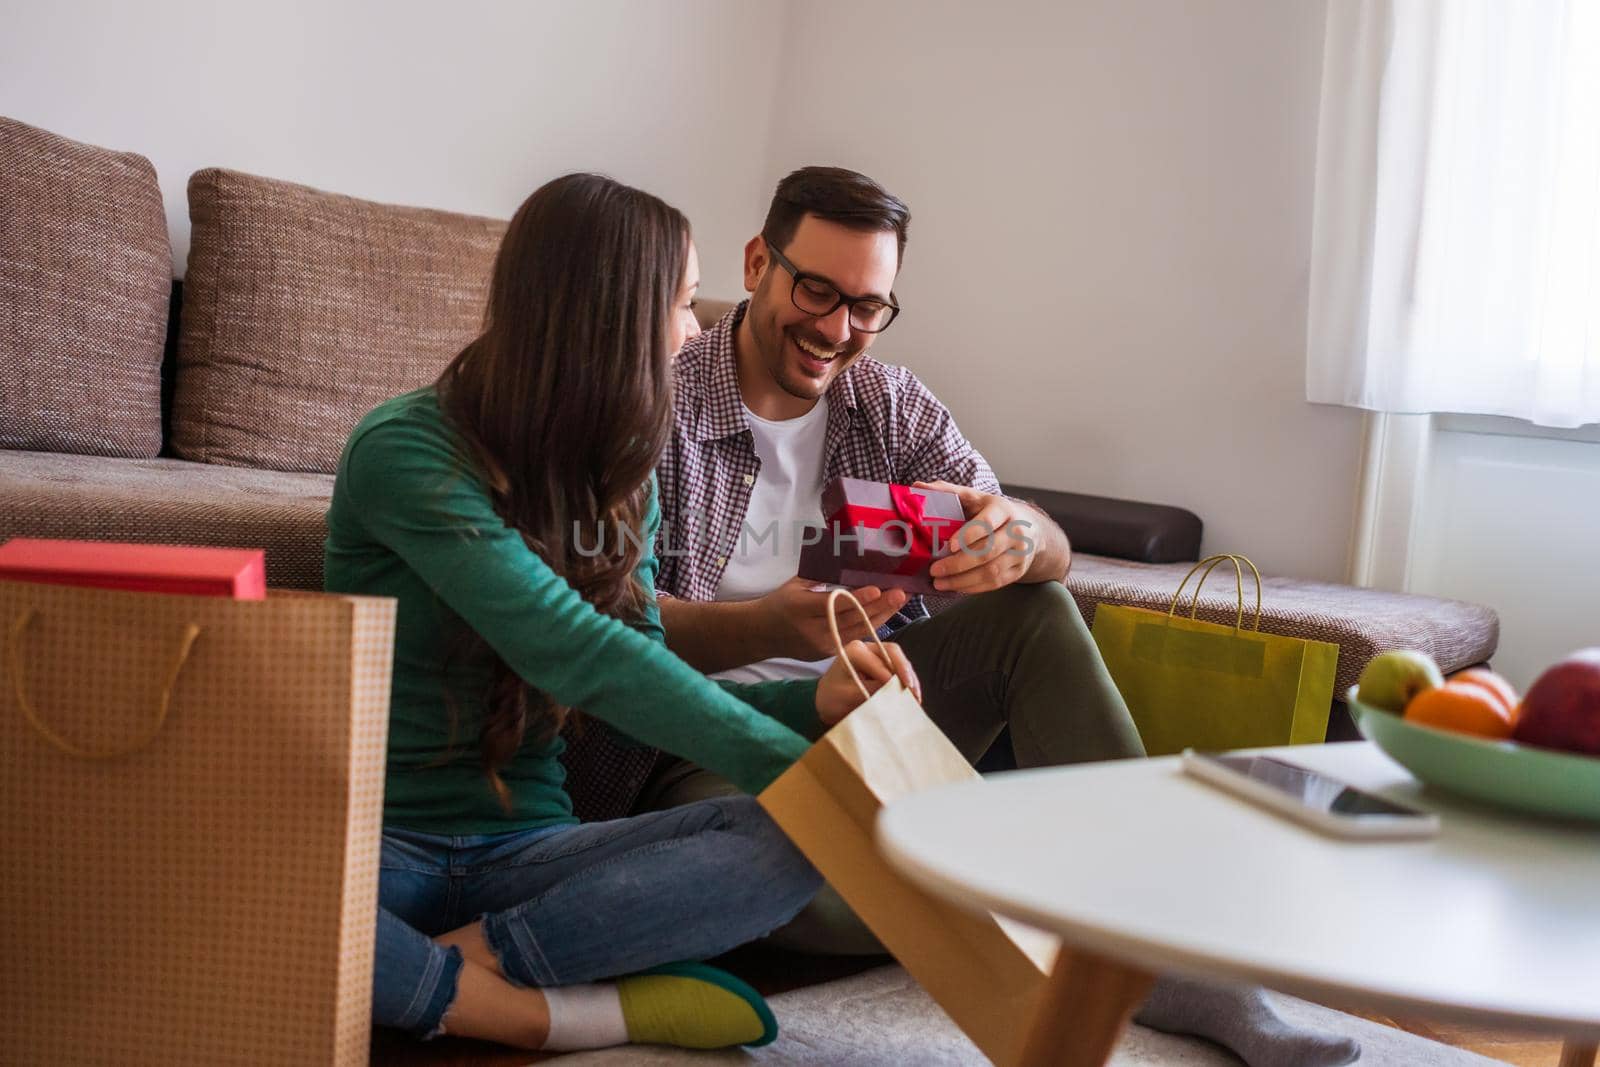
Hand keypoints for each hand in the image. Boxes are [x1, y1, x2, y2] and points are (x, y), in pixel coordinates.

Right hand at [756, 575, 908, 659]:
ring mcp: (821, 645)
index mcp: (800, 608)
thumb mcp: (796, 584)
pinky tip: (886, 613)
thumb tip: (849, 562)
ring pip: (857, 630)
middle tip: (900, 592)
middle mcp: (812, 630)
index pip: (832, 603)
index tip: (877, 588)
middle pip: (851, 618)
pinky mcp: (828, 654)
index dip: (856, 598)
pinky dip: (872, 625)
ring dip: (881, 616)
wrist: (762, 634)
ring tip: (899, 600)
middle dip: (878, 606)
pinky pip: (854, 637)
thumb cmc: (780, 602)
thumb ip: (821, 576)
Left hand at [815, 640, 920, 726]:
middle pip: (893, 653)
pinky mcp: (883, 664)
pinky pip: (899, 669)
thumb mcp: (848, 695)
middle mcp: (867, 647)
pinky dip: (907, 682)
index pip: (879, 660)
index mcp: (854, 651)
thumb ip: (870, 691)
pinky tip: (913, 696)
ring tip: (917, 697)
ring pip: (900, 661)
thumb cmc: (832, 697)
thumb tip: (894, 691)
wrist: (826, 700)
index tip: (903, 692)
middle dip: (906, 673)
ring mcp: (876, 655)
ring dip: (910, 678)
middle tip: (915, 693)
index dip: (893, 675)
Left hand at [916, 480, 1041, 593]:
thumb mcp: (974, 497)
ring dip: (962, 580)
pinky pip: (995, 583)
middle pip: (987, 551)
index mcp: (1002, 509)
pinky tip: (956, 587)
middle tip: (934, 570)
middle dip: (958, 564)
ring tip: (939, 583)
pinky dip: (974, 588)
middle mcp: (1016, 531)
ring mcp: (1020, 553)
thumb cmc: (992, 511)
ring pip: (991, 571)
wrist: (1029, 528)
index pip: (987, 523)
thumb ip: (947, 491)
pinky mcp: (1018, 570)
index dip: (969, 535)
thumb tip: (917, 487)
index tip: (950, 546)